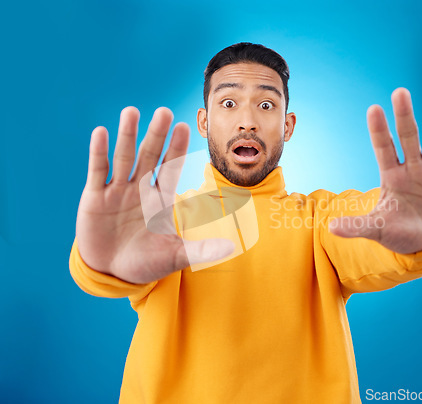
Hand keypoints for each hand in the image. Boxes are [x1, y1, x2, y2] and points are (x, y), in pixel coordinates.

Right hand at [76, 107, 233, 283]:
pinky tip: (101, 132)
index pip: (170, 169)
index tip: (184, 127)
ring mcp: (116, 191)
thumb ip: (201, 251)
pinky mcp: (94, 197)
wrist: (112, 272)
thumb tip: (232, 249)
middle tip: (164, 111)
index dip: (176, 149)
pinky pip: (97, 171)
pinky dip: (98, 152)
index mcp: (160, 199)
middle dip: (156, 135)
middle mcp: (139, 189)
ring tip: (131, 111)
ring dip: (127, 135)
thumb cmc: (145, 263)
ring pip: (123, 158)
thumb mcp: (175, 257)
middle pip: (149, 157)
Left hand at [329, 88, 421, 253]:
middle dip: (403, 116)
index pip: (383, 148)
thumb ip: (357, 226)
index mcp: (391, 176)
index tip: (373, 108)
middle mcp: (412, 168)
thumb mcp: (378, 229)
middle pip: (407, 137)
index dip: (379, 129)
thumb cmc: (400, 233)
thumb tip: (330, 228)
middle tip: (399, 92)